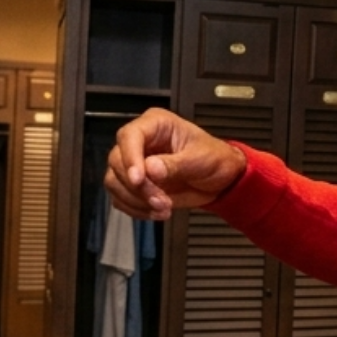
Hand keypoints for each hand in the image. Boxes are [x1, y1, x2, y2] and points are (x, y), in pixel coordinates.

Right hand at [103, 107, 247, 220]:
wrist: (222, 180)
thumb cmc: (215, 158)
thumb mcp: (201, 158)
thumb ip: (175, 164)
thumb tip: (150, 169)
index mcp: (156, 125)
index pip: (130, 136)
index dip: (130, 157)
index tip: (139, 179)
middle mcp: (140, 142)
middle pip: (117, 161)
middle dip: (137, 186)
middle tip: (161, 200)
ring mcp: (135, 164)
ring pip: (114, 182)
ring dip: (137, 200)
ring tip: (164, 207)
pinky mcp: (134, 185)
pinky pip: (121, 199)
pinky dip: (136, 209)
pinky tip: (157, 212)